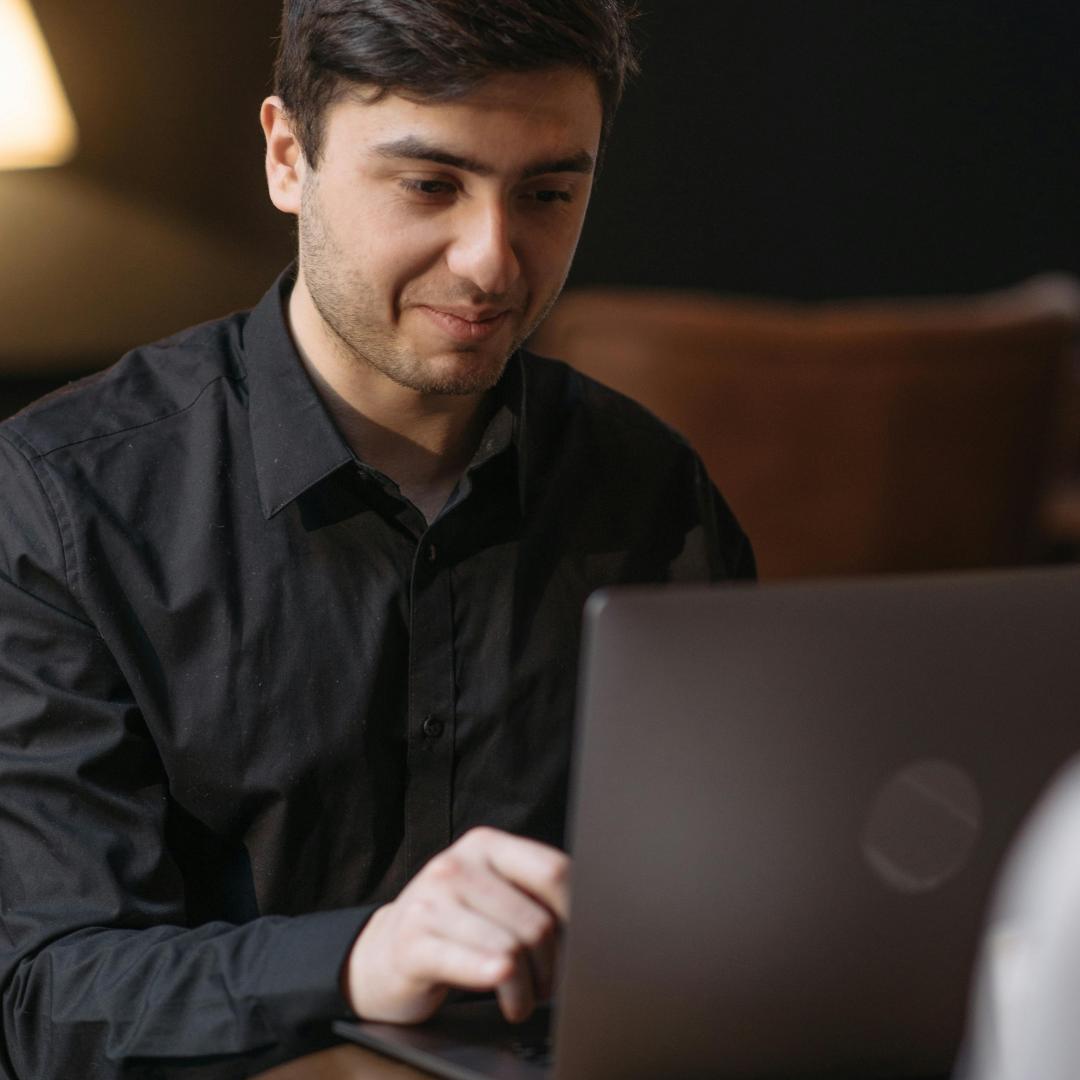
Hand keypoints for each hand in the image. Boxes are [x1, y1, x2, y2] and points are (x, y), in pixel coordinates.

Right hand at [342, 827, 569, 1024]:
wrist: (381, 954)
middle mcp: (456, 864)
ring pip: (512, 950)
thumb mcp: (492, 895)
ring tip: (522, 999)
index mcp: (486, 844)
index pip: (554, 871)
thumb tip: (596, 920)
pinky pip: (478, 966)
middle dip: (553, 967)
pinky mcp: (412, 942)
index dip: (578, 915)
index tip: (582, 946)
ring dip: (528, 990)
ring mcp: (431, 900)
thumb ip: (534, 896)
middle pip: (537, 921)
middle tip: (548, 987)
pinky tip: (507, 998)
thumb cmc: (454, 926)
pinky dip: (503, 987)